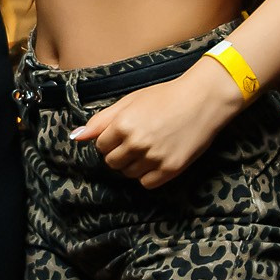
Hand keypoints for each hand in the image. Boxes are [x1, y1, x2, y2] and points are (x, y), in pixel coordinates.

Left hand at [71, 58, 243, 187]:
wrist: (203, 100)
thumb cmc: (166, 97)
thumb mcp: (130, 101)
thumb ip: (102, 120)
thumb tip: (76, 136)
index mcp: (123, 125)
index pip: (101, 146)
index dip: (110, 141)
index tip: (124, 133)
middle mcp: (136, 143)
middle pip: (112, 163)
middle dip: (120, 154)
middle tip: (138, 140)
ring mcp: (154, 158)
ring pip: (129, 174)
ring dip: (134, 164)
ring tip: (149, 148)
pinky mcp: (170, 169)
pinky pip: (147, 183)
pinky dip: (149, 175)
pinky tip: (157, 159)